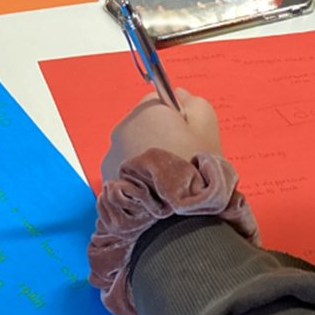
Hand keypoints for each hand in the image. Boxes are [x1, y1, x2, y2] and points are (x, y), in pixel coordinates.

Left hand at [100, 91, 222, 183]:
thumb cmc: (194, 172)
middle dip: (159, 136)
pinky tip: (152, 193)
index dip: (177, 117)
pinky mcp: (106, 178)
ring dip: (146, 157)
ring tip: (165, 181)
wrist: (175, 219)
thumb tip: (179, 95)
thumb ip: (195, 103)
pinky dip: (136, 177)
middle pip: (144, 123)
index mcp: (146, 110)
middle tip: (179, 161)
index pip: (160, 100)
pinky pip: (124, 169)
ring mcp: (111, 153)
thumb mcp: (207, 129)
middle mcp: (123, 126)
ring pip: (133, 147)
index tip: (188, 138)